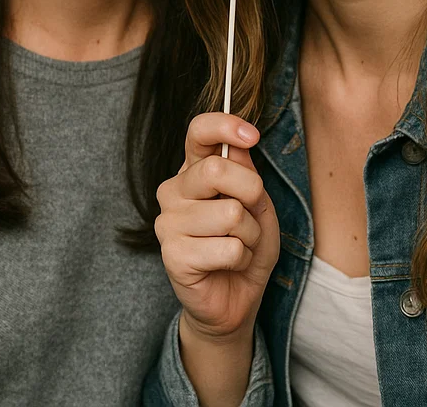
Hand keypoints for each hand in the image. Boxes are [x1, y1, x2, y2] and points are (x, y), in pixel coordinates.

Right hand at [155, 113, 279, 344]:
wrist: (233, 300)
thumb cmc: (245, 247)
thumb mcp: (258, 206)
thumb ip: (248, 174)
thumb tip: (239, 146)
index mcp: (192, 171)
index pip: (198, 132)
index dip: (224, 126)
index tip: (251, 135)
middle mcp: (174, 190)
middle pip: (217, 171)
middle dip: (252, 194)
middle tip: (252, 216)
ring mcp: (168, 221)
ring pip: (230, 214)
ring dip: (250, 236)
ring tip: (238, 247)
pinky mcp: (172, 254)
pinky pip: (228, 248)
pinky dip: (241, 259)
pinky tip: (227, 265)